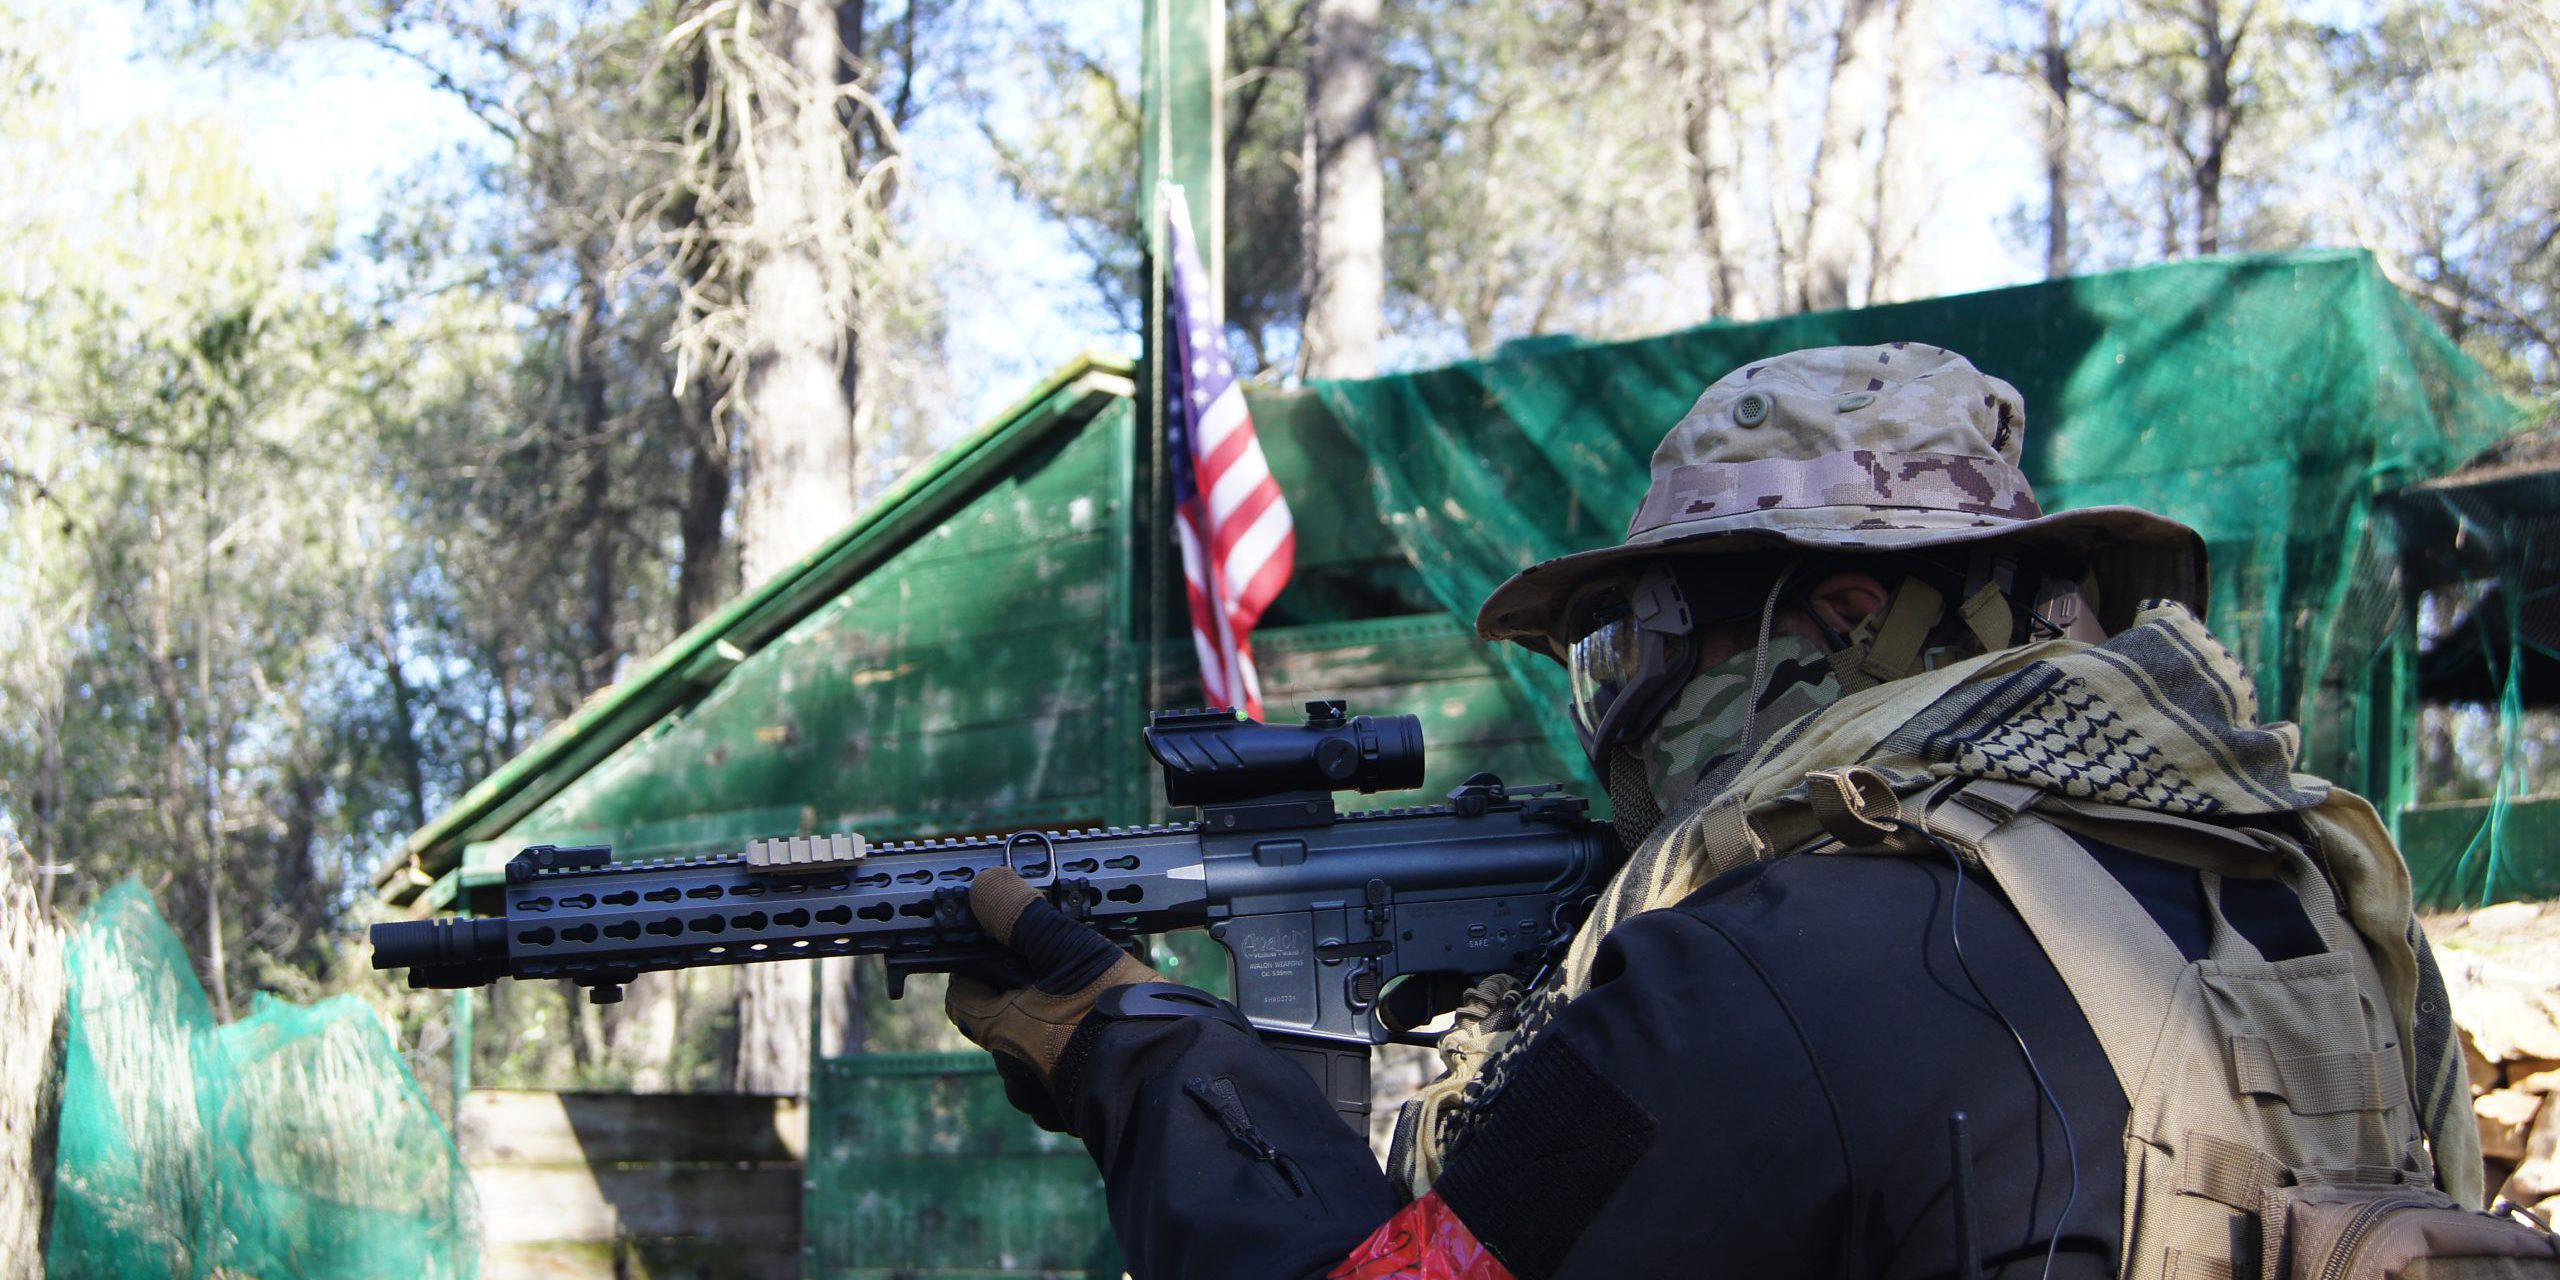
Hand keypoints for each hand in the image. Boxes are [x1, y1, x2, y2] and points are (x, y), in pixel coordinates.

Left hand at [945, 867, 1163, 1129]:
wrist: (1166, 1080)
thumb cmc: (1113, 1018)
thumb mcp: (1072, 953)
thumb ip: (1025, 918)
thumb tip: (985, 887)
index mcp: (1002, 1029)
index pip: (962, 995)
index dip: (975, 967)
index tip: (997, 945)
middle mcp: (1015, 1069)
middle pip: (1006, 1017)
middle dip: (1029, 990)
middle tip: (1063, 961)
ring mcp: (1047, 1095)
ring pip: (1041, 1043)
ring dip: (1059, 1017)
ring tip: (1100, 989)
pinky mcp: (1080, 1108)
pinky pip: (1071, 1068)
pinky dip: (1084, 1045)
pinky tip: (1115, 1022)